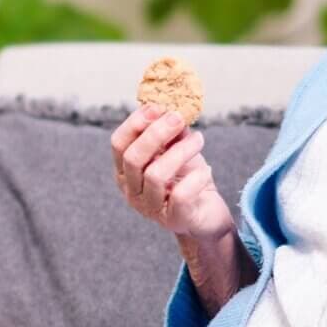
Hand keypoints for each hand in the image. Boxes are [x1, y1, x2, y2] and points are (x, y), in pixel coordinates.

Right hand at [111, 105, 234, 240]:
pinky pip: (181, 195)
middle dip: (156, 133)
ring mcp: (150, 208)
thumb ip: (171, 132)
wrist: (208, 213)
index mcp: (126, 171)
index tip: (157, 107)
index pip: (118, 144)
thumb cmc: (188, 179)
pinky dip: (196, 178)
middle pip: (133, 158)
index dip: (135, 123)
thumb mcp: (178, 150)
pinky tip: (207, 170)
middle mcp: (132, 191)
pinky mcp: (174, 219)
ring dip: (181, 151)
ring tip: (199, 140)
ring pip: (155, 174)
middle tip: (179, 118)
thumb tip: (171, 108)